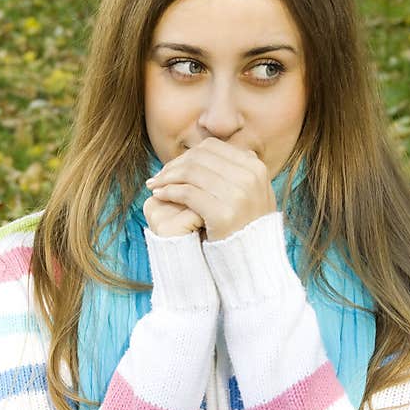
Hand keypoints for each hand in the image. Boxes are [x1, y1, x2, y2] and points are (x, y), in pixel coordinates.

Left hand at [145, 137, 275, 240]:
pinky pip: (187, 192)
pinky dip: (169, 191)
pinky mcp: (223, 214)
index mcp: (255, 168)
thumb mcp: (250, 193)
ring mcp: (238, 195)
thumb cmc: (244, 227)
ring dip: (167, 177)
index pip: (212, 148)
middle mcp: (249, 178)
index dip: (187, 155)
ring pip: (190, 172)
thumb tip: (208, 146)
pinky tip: (159, 195)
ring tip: (154, 185)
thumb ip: (234, 170)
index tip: (173, 167)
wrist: (252, 262)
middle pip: (199, 158)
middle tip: (158, 177)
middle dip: (174, 165)